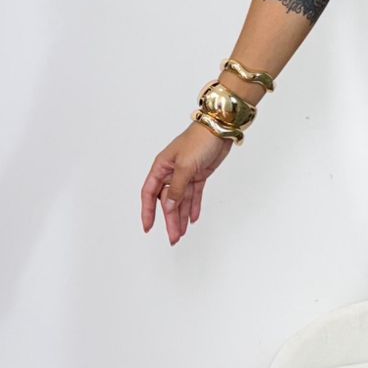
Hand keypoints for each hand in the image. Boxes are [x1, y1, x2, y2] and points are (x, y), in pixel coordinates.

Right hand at [141, 122, 235, 244]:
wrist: (219, 129)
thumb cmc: (199, 141)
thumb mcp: (185, 166)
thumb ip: (176, 188)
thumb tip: (167, 207)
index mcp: (161, 167)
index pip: (149, 193)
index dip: (147, 211)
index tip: (148, 227)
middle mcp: (171, 172)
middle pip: (167, 201)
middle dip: (169, 220)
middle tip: (173, 238)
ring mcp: (185, 174)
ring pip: (181, 200)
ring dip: (181, 217)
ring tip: (181, 234)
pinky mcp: (199, 175)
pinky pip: (194, 194)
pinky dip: (194, 206)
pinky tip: (193, 219)